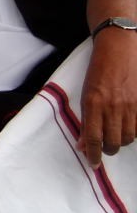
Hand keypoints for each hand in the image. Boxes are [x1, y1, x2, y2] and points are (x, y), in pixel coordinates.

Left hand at [81, 29, 136, 166]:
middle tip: (104, 146)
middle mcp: (113, 107)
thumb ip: (85, 121)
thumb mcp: (85, 94)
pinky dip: (134, 131)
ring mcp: (131, 105)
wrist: (118, 49)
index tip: (92, 164)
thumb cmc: (98, 71)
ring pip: (129, 138)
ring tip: (116, 135)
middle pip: (114, 143)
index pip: (93, 139)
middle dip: (108, 149)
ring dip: (121, 141)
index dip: (93, 155)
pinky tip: (128, 126)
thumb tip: (81, 145)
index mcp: (93, 104)